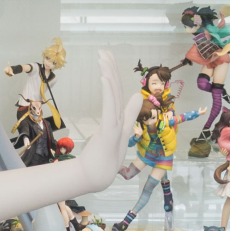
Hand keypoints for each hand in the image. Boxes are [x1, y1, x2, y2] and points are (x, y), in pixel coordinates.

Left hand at [69, 53, 140, 191]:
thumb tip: (134, 98)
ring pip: (114, 96)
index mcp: (120, 121)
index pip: (117, 94)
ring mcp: (115, 126)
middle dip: (110, 69)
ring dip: (109, 74)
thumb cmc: (103, 161)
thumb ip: (126, 117)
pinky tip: (106, 76)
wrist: (95, 178)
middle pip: (116, 90)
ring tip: (103, 57)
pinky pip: (110, 108)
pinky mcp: (109, 132)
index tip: (107, 60)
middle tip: (104, 51)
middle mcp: (120, 120)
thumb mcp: (116, 135)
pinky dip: (109, 91)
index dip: (114, 75)